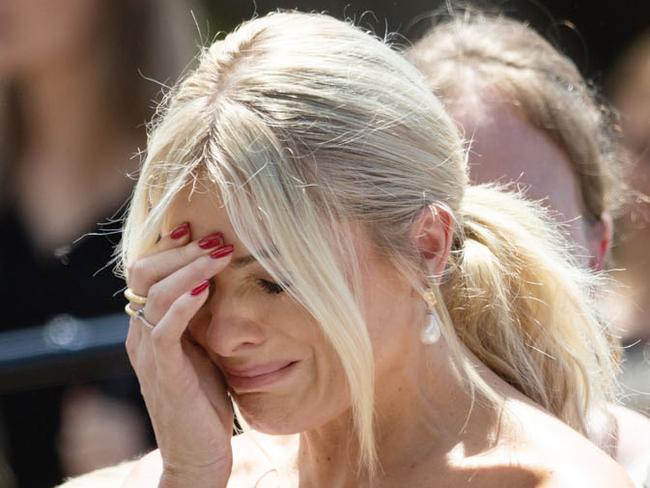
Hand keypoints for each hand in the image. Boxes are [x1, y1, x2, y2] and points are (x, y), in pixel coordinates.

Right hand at [124, 223, 234, 487]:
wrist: (199, 455)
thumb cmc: (206, 401)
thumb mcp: (203, 349)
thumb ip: (200, 318)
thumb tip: (218, 280)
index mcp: (149, 326)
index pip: (148, 272)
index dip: (169, 247)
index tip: (197, 227)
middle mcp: (141, 334)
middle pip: (145, 273)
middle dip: (181, 250)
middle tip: (216, 239)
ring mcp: (149, 352)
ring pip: (155, 293)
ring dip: (189, 268)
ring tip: (219, 254)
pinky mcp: (164, 372)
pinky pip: (165, 328)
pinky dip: (183, 303)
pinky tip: (205, 289)